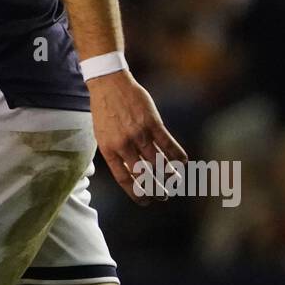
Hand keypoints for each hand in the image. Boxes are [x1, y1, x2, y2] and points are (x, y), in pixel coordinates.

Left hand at [88, 71, 187, 205]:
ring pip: (158, 162)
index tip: (146, 201)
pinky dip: (177, 155)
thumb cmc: (104, 110)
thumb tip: (130, 173)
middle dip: (156, 189)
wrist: (108, 83)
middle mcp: (124, 144)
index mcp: (109, 150)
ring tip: (175, 182)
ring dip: (170, 175)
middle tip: (164, 195)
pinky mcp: (153, 122)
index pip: (124, 179)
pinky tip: (183, 162)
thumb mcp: (102, 135)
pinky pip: (168, 143)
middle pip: (144, 174)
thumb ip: (115, 153)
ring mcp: (139, 133)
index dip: (136, 193)